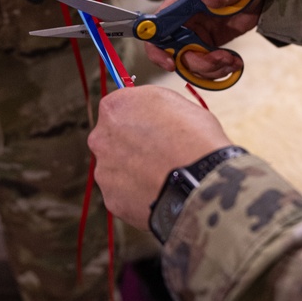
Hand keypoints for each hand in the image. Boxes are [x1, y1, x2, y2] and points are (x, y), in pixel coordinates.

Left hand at [89, 86, 232, 230]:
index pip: (117, 109)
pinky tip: (157, 190)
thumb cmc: (195, 140)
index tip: (150, 126)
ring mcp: (104, 170)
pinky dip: (137, 193)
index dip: (137, 118)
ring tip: (160, 174)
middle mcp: (101, 137)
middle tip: (157, 152)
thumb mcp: (177, 102)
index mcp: (115, 107)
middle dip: (130, 145)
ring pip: (115, 168)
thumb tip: (153, 112)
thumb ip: (152, 106)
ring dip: (133, 170)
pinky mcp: (111, 198)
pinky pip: (123, 193)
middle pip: (111, 139)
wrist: (200, 182)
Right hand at [144, 0, 275, 78]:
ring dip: (211, 68)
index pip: (156, 28)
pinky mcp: (208, 44)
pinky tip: (235, 63)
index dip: (157, 49)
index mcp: (181, 2)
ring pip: (191, 63)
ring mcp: (195, 34)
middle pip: (174, 53)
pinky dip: (218, 69)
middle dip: (197, 63)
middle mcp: (183, 20)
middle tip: (222, 60)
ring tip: (232, 61)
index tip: (172, 64)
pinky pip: (205, 65)